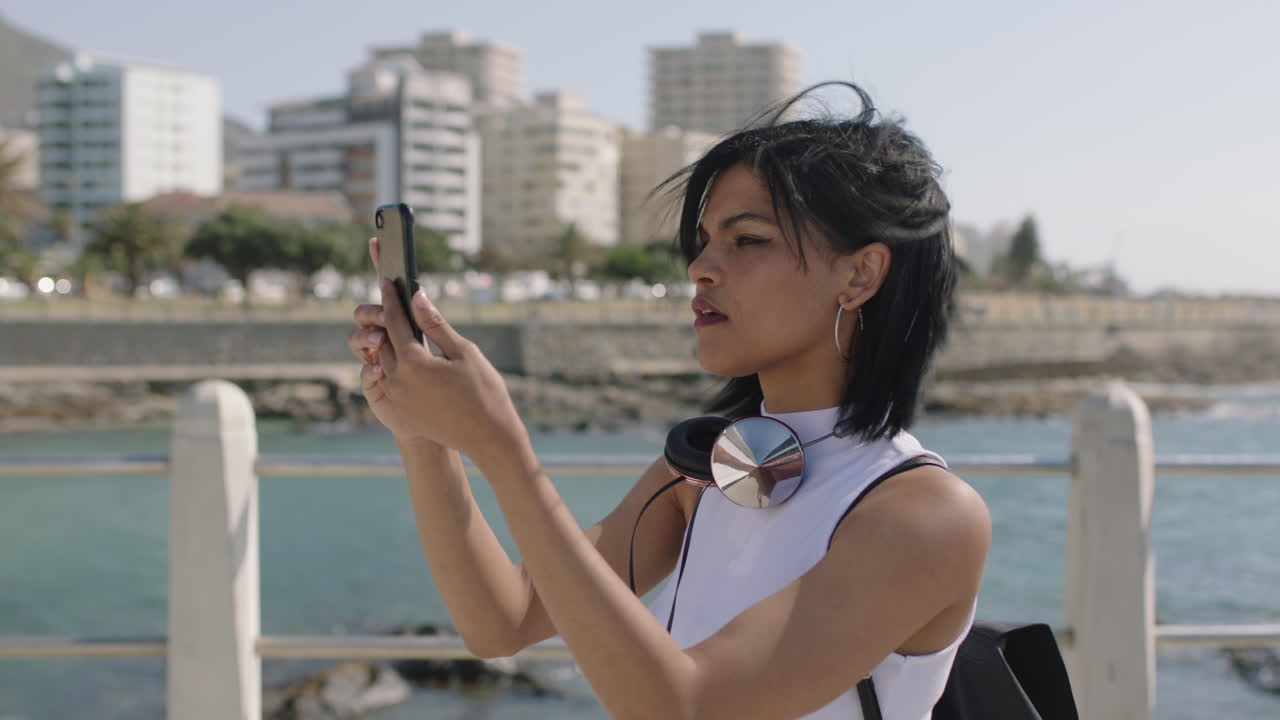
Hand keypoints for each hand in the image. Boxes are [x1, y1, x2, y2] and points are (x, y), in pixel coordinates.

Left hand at [348, 237, 527, 459]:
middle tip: (393, 301)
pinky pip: (390, 381)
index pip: (395, 322)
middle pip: (384, 341)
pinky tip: (407, 359)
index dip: (392, 299)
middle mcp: (398, 380)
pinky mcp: (402, 412)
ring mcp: (397, 399)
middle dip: (388, 321)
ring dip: (390, 344)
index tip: (387, 281)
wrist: (489, 438)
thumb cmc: (484, 392)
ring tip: (400, 329)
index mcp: (413, 362)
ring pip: (384, 362)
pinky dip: (394, 366)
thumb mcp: (464, 353)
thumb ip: (436, 325)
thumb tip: (417, 298)